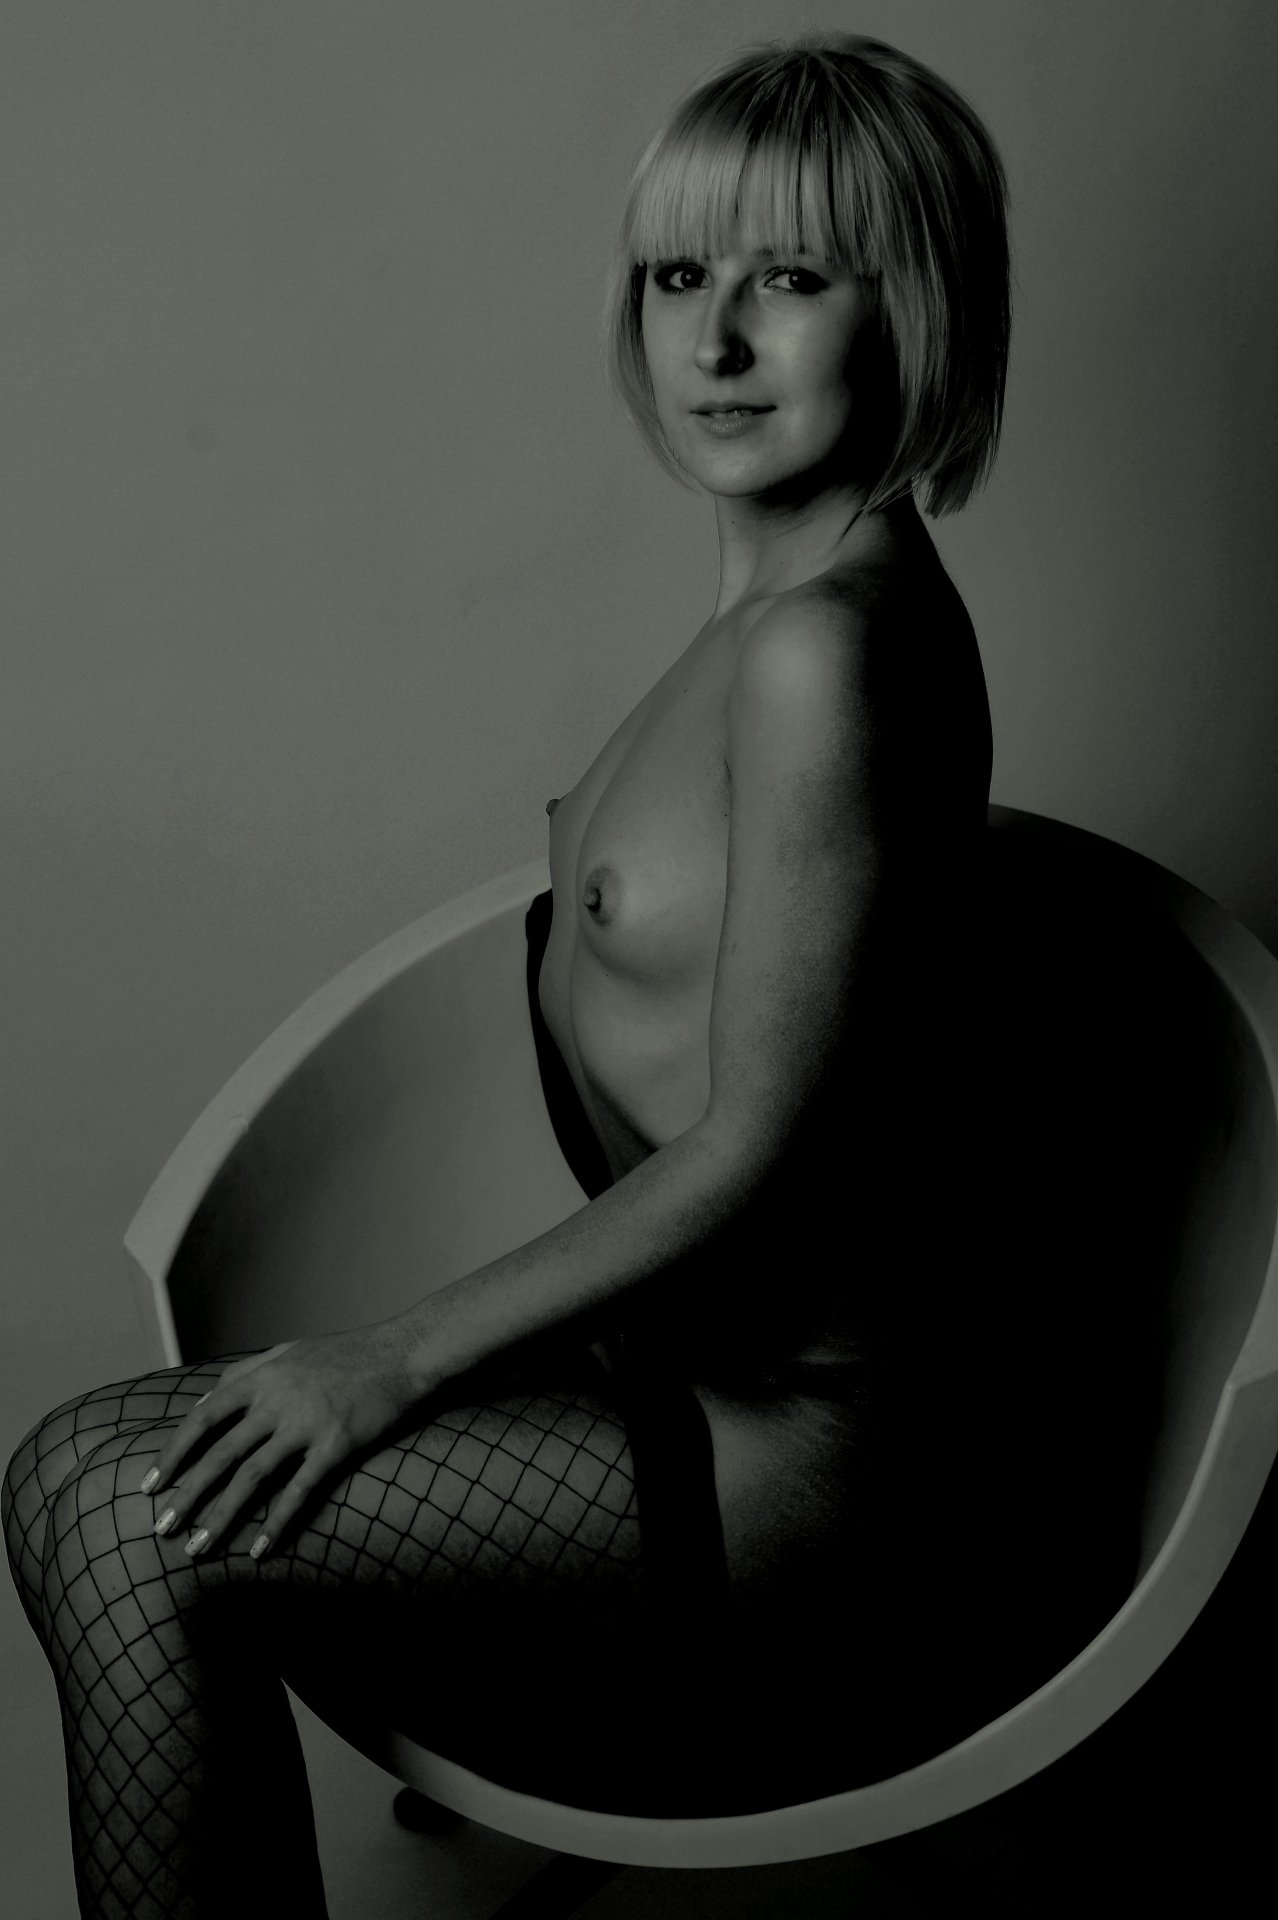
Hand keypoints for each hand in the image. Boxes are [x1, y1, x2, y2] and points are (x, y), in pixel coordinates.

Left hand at [142, 1325, 419, 1559]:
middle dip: (187, 1495)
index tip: (150, 1484)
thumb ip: (244, 1374)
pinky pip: (300, 1491)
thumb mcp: (289, 1351)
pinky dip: (277, 1523)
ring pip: (252, 1477)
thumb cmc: (346, 1353)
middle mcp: (278, 1400)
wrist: (402, 1353)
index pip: (203, 1418)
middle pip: (220, 1454)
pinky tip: (260, 1551)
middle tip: (162, 1529)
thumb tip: (202, 1402)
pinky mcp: (337, 1445)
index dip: (173, 1453)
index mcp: (263, 1377)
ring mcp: (307, 1423)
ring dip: (220, 1517)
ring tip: (198, 1548)